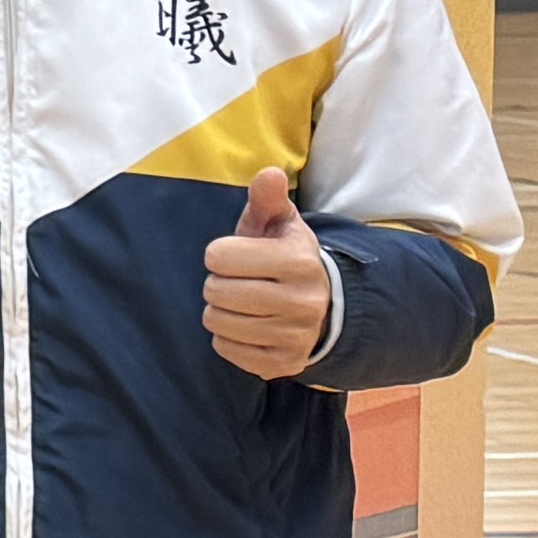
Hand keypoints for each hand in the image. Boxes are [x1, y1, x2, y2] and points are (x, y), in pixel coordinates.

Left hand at [205, 167, 335, 379]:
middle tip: (240, 281)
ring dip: (221, 311)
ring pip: (217, 323)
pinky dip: (228, 338)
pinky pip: (226, 349)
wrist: (322, 304)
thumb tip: (269, 173)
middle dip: (218, 283)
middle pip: (215, 292)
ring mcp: (295, 337)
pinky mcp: (283, 364)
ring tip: (244, 302)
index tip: (236, 255)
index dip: (219, 254)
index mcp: (298, 261)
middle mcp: (302, 301)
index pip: (218, 257)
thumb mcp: (279, 223)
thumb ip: (268, 198)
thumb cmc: (284, 255)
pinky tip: (249, 325)